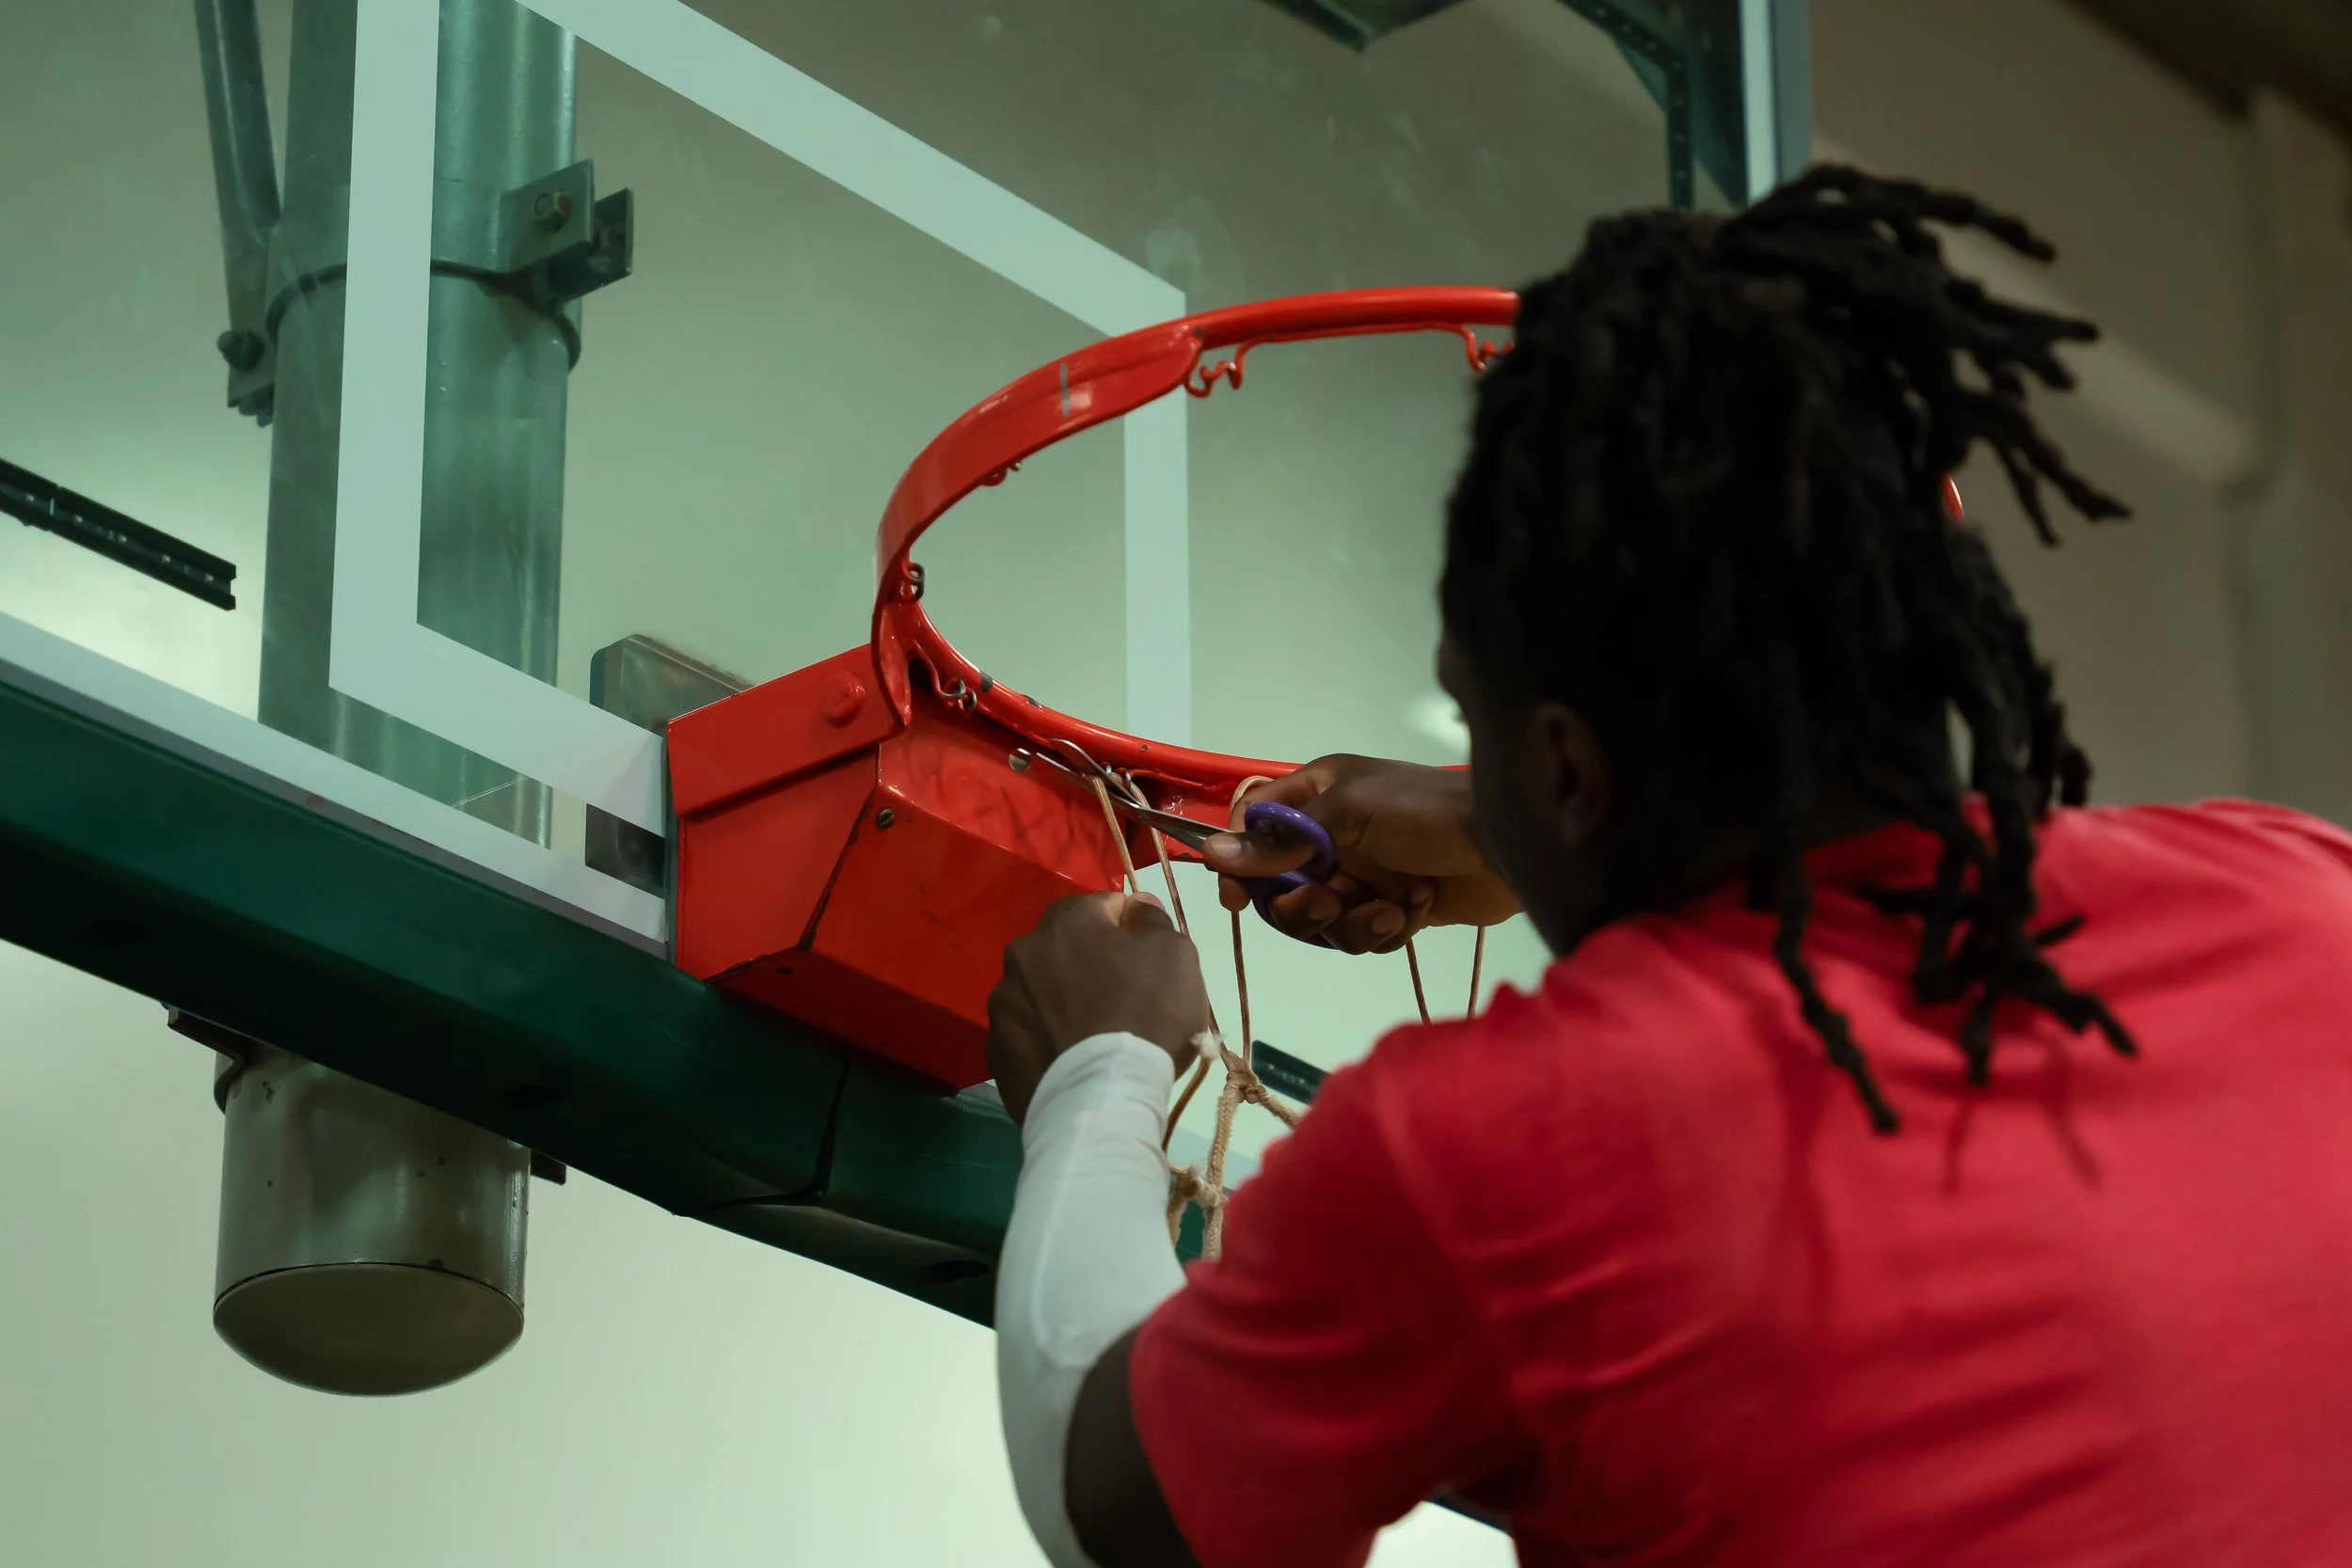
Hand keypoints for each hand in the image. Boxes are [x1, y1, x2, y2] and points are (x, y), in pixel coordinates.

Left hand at [987, 892, 1212, 1124]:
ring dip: (1060, 1002)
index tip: (1147, 957)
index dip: (1128, 927)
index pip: (1101, 907)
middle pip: (1063, 949)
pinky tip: (1069, 1060)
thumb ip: (1153, 921)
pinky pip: (1027, 1034)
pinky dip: (1044, 1041)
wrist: (1101, 1100)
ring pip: (1039, 991)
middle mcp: (1022, 954)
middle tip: (1120, 998)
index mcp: (1065, 923)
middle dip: (1088, 964)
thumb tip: (1136, 907)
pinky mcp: (996, 1052)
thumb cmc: (1145, 1017)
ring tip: (1091, 1036)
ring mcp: (1003, 1005)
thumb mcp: (1176, 956)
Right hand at [1203, 755, 1519, 953]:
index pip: (1254, 825)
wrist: (1510, 845)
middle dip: (1305, 906)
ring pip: (1324, 921)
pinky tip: (1418, 910)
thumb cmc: (1425, 813)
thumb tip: (1211, 851)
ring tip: (1392, 911)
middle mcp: (1334, 835)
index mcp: (1317, 795)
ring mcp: (1365, 874)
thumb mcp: (1348, 812)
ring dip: (1355, 923)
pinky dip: (1389, 930)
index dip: (1239, 862)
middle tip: (1331, 903)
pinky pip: (1365, 937)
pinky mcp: (1395, 910)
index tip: (1238, 898)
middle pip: (1282, 887)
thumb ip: (1282, 837)